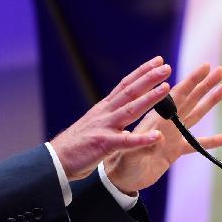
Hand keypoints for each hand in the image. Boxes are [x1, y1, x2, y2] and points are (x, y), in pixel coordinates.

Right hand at [50, 56, 173, 180]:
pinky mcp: (103, 145)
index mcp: (104, 108)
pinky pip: (125, 142)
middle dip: (149, 78)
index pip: (125, 85)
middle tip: (166, 66)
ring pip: (130, 110)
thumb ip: (110, 116)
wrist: (55, 160)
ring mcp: (104, 128)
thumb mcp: (95, 124)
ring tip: (166, 88)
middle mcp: (105, 113)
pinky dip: (141, 139)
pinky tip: (156, 136)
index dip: (142, 72)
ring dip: (149, 98)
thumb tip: (124, 111)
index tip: (157, 61)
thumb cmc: (77, 145)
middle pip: (130, 92)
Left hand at [103, 63, 221, 194]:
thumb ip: (143, 145)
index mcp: (156, 120)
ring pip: (195, 114)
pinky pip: (197, 144)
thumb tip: (160, 137)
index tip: (204, 68)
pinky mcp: (176, 151)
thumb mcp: (129, 154)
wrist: (120, 177)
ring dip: (210, 101)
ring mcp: (173, 135)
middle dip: (204, 84)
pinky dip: (212, 141)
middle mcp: (166, 123)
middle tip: (219, 69)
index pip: (176, 96)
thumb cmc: (121, 164)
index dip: (191, 81)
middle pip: (189, 99)